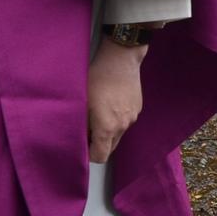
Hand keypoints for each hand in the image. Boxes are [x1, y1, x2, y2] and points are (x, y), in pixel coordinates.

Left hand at [87, 40, 145, 163]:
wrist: (121, 59)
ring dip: (109, 131)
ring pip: (119, 134)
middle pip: (110, 148)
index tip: (82, 146)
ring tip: (100, 113)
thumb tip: (79, 137)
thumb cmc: (97, 78)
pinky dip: (118, 119)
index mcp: (107, 128)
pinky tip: (111, 103)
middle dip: (99, 144)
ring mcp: (132, 117)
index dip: (89, 155)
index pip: (100, 156)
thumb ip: (81, 124)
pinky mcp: (137, 108)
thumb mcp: (82, 102)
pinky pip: (126, 121)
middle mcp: (123, 126)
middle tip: (88, 130)